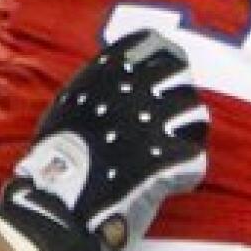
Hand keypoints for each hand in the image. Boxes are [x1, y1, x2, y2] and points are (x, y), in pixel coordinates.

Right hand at [0, 32, 208, 250]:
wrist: (54, 206)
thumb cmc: (54, 157)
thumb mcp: (69, 105)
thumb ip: (100, 84)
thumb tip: (125, 73)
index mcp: (109, 75)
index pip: (155, 44)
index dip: (166, 59)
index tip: (166, 77)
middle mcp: (134, 91)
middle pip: (182, 75)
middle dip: (180, 96)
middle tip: (173, 120)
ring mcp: (152, 124)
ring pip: (197, 113)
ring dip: (189, 133)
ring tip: (175, 152)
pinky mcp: (164, 160)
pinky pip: (195, 157)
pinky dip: (187, 172)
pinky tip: (174, 182)